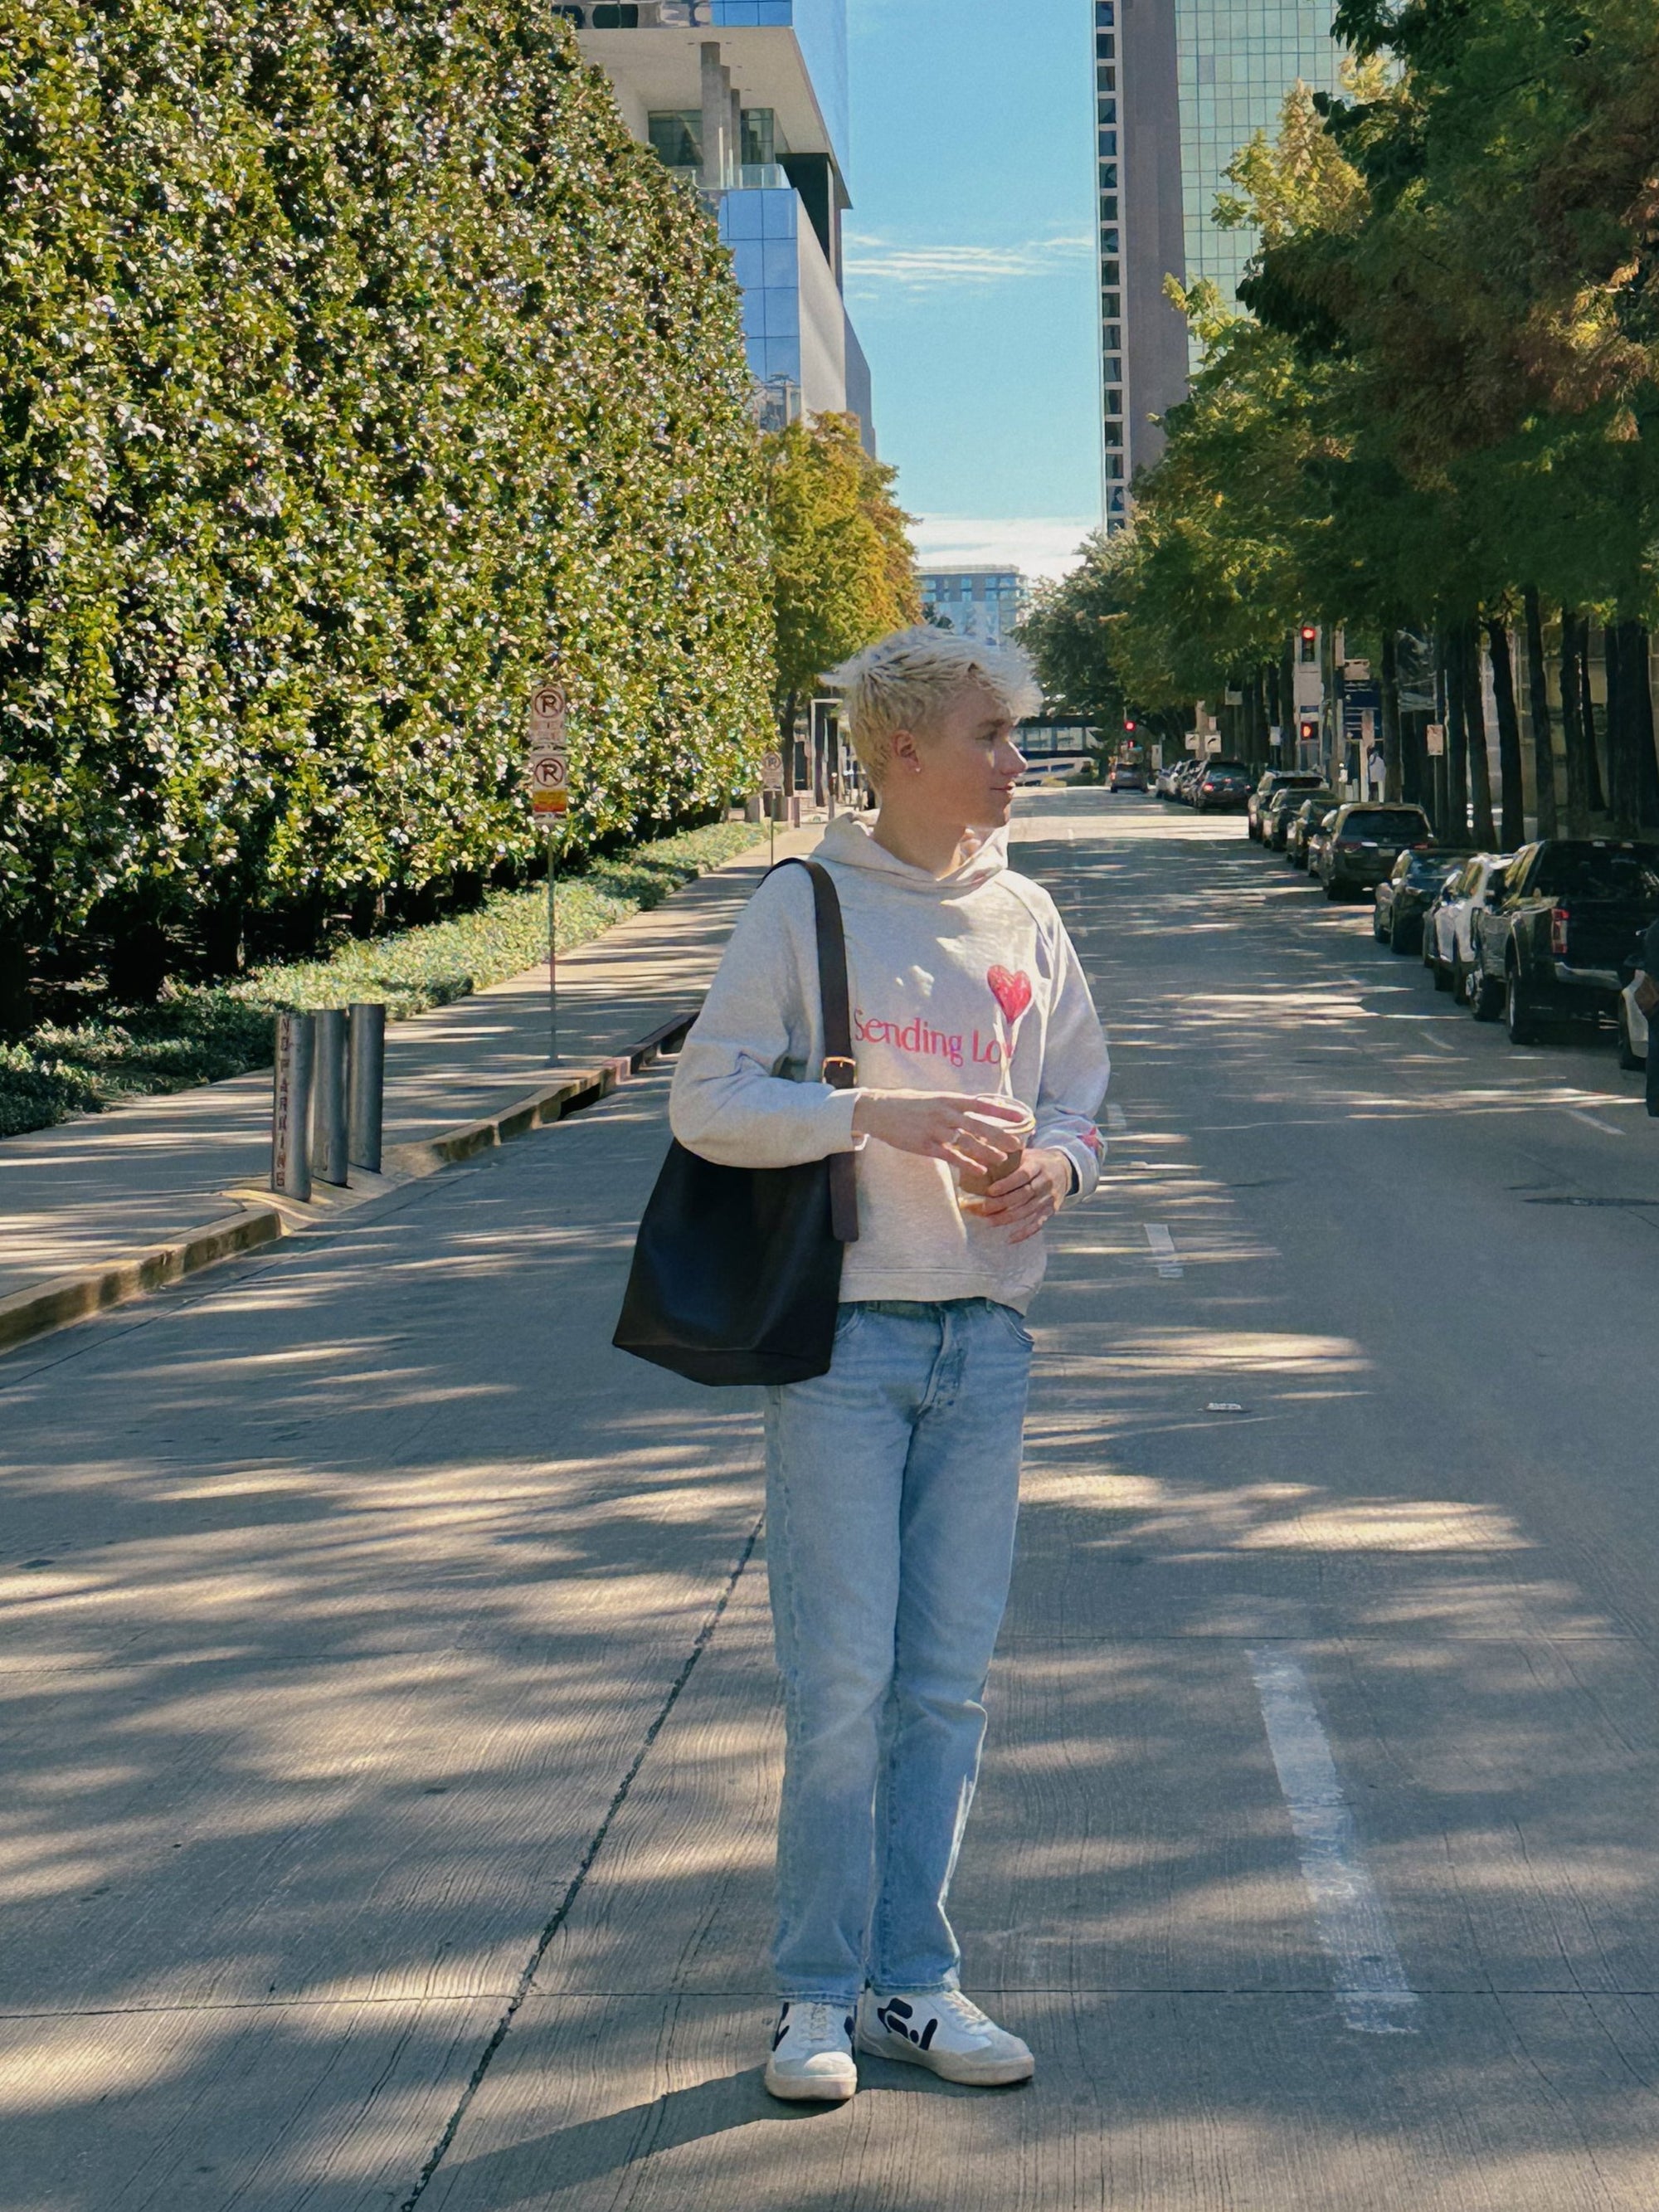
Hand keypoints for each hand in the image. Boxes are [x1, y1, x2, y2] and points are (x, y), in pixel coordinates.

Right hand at [851, 1090, 1031, 1173]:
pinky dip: (966, 1164)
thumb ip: (954, 1105)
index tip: (1022, 1117)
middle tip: (1017, 1145)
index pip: (982, 1105)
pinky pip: (950, 1156)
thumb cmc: (908, 1104)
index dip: (1003, 1112)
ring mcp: (935, 1130)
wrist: (879, 1110)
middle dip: (1000, 1136)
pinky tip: (979, 1171)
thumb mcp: (934, 1099)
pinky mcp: (924, 1145)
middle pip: (979, 1126)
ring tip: (1002, 1160)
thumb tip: (978, 1108)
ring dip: (986, 1152)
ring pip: (967, 1143)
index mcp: (949, 1099)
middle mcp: (945, 1113)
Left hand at [978, 1146, 1071, 1244]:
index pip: (1023, 1175)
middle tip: (983, 1208)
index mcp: (1038, 1166)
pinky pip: (1038, 1224)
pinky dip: (1024, 1233)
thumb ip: (1009, 1157)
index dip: (1007, 1184)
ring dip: (1007, 1218)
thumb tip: (982, 1158)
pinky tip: (1010, 1239)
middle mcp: (1045, 1182)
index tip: (990, 1190)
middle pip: (1023, 1195)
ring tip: (989, 1222)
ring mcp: (1049, 1198)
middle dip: (1002, 1203)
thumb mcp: (1027, 1153)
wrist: (1064, 1169)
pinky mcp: (1051, 1210)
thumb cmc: (1037, 1161)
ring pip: (1027, 1211)